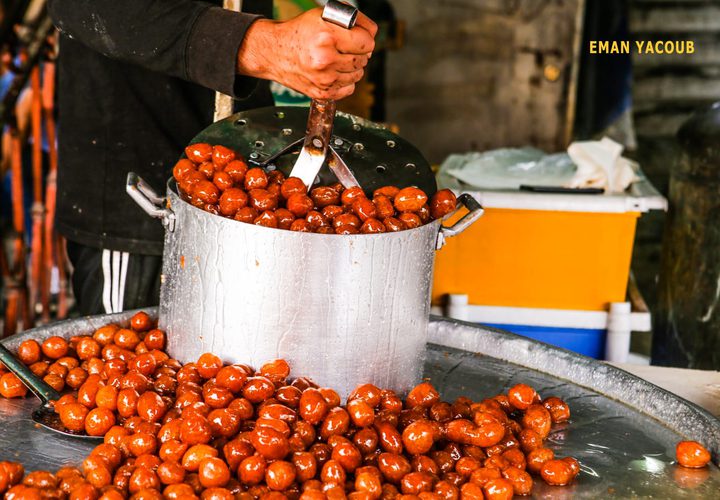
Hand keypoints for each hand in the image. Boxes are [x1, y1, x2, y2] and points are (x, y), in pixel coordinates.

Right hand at [237, 7, 376, 99]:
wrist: (275, 52)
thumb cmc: (301, 32)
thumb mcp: (325, 15)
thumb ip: (355, 20)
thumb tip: (373, 33)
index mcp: (327, 37)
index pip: (367, 43)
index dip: (364, 39)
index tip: (356, 37)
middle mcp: (325, 59)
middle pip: (364, 59)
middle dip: (357, 52)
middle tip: (342, 47)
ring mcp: (324, 79)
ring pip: (358, 75)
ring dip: (351, 67)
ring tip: (336, 59)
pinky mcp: (322, 92)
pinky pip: (349, 88)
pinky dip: (345, 81)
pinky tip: (333, 71)